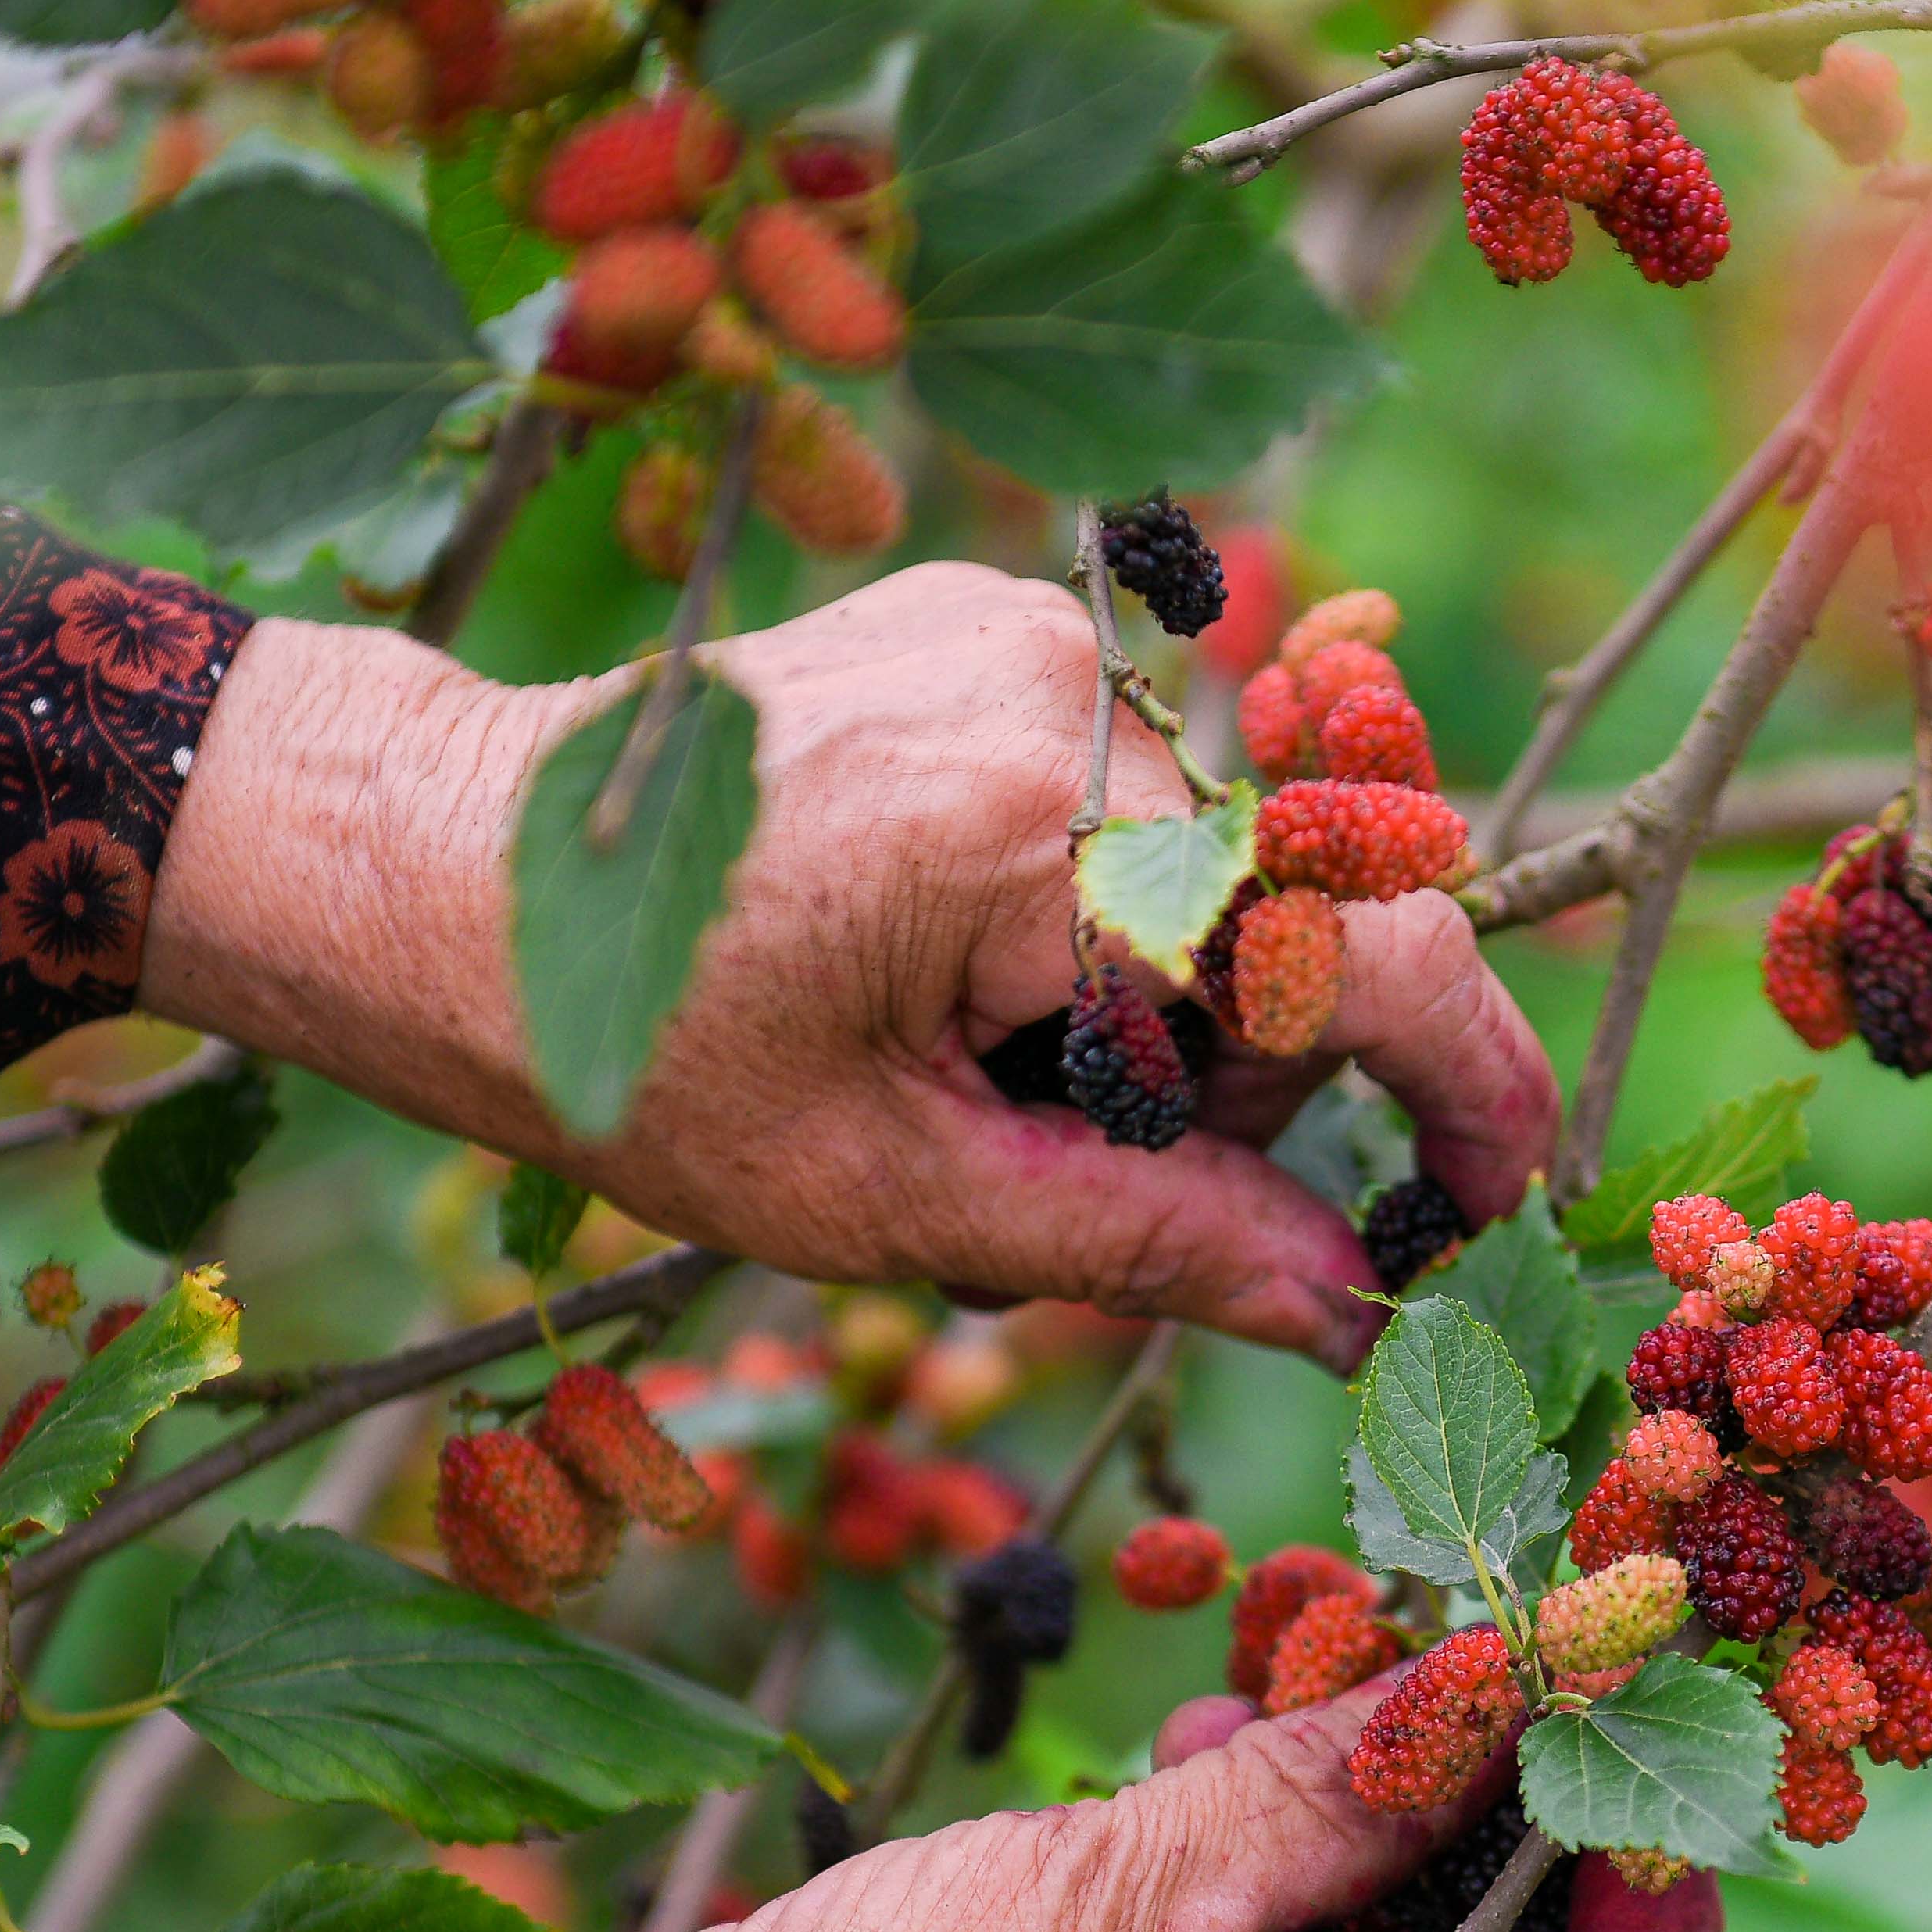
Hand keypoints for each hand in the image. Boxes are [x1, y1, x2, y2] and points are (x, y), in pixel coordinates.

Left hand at [141, 571, 1553, 1369]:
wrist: (427, 871)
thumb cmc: (629, 1059)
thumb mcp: (894, 1199)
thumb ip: (1148, 1243)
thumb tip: (1352, 1310)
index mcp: (1047, 827)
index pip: (1363, 954)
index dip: (1469, 1091)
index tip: (1503, 1204)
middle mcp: (1070, 685)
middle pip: (1292, 925)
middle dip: (1233, 1079)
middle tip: (1062, 1159)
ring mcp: (1033, 631)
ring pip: (1217, 870)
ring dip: (1156, 1004)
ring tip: (978, 1059)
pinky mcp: (994, 622)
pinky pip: (1134, 799)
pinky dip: (1093, 915)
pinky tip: (956, 962)